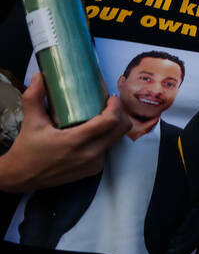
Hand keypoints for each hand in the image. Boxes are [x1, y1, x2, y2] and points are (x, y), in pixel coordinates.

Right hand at [0, 73, 130, 192]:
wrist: (23, 177)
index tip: (111, 97)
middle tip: (110, 103)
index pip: (109, 122)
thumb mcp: (31, 122)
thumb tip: (40, 76)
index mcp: (75, 141)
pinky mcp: (94, 170)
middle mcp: (89, 154)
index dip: (116, 106)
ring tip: (102, 114)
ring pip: (116, 140)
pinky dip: (106, 138)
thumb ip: (34, 97)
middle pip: (121, 130)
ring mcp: (94, 164)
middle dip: (120, 113)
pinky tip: (96, 130)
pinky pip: (108, 149)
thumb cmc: (27, 149)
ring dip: (114, 126)